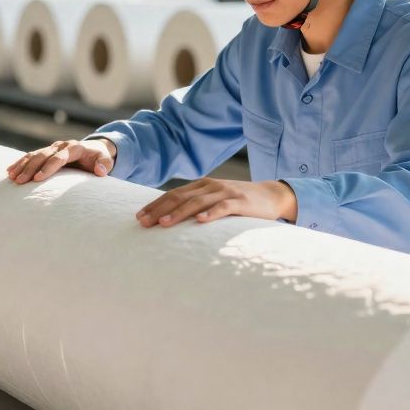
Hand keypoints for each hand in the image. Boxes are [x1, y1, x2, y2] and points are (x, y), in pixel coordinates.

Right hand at [7, 138, 116, 183]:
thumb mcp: (106, 160)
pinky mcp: (46, 152)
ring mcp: (52, 148)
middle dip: (30, 168)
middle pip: (43, 155)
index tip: (38, 179)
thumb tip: (100, 170)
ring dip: (22, 166)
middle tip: (20, 181)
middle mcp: (61, 146)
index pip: (59, 157)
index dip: (48, 167)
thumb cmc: (100, 158)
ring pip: (34, 155)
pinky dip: (20, 163)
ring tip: (12, 178)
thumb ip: (104, 165)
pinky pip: (30, 156)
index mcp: (74, 147)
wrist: (93, 150)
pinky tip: (10, 171)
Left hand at [136, 178, 298, 227]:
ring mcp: (225, 193)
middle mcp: (210, 186)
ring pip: (197, 202)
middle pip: (180, 197)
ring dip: (179, 213)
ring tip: (163, 224)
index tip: (139, 217)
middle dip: (159, 210)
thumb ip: (196, 206)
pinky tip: (200, 221)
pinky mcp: (240, 202)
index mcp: (201, 186)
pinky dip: (211, 214)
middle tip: (143, 223)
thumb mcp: (214, 201)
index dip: (155, 205)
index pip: (173, 194)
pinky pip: (223, 208)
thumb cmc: (238, 203)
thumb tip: (170, 219)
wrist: (271, 196)